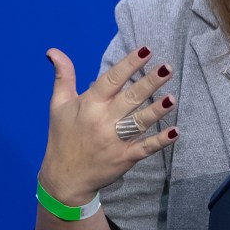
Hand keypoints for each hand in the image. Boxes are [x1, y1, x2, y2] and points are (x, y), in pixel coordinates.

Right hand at [38, 46, 178, 205]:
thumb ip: (63, 76)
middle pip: (130, 98)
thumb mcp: (58, 105)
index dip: (129, 64)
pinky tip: (176, 131)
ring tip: (173, 98)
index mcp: (89, 105)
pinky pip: (146, 148)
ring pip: (140, 122)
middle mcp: (103, 121)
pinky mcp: (125, 158)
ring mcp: (115, 141)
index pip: (111, 80)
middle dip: (150, 82)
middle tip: (168, 68)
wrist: (63, 179)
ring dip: (157, 110)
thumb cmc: (62, 137)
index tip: (146, 50)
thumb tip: (54, 50)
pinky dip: (161, 141)